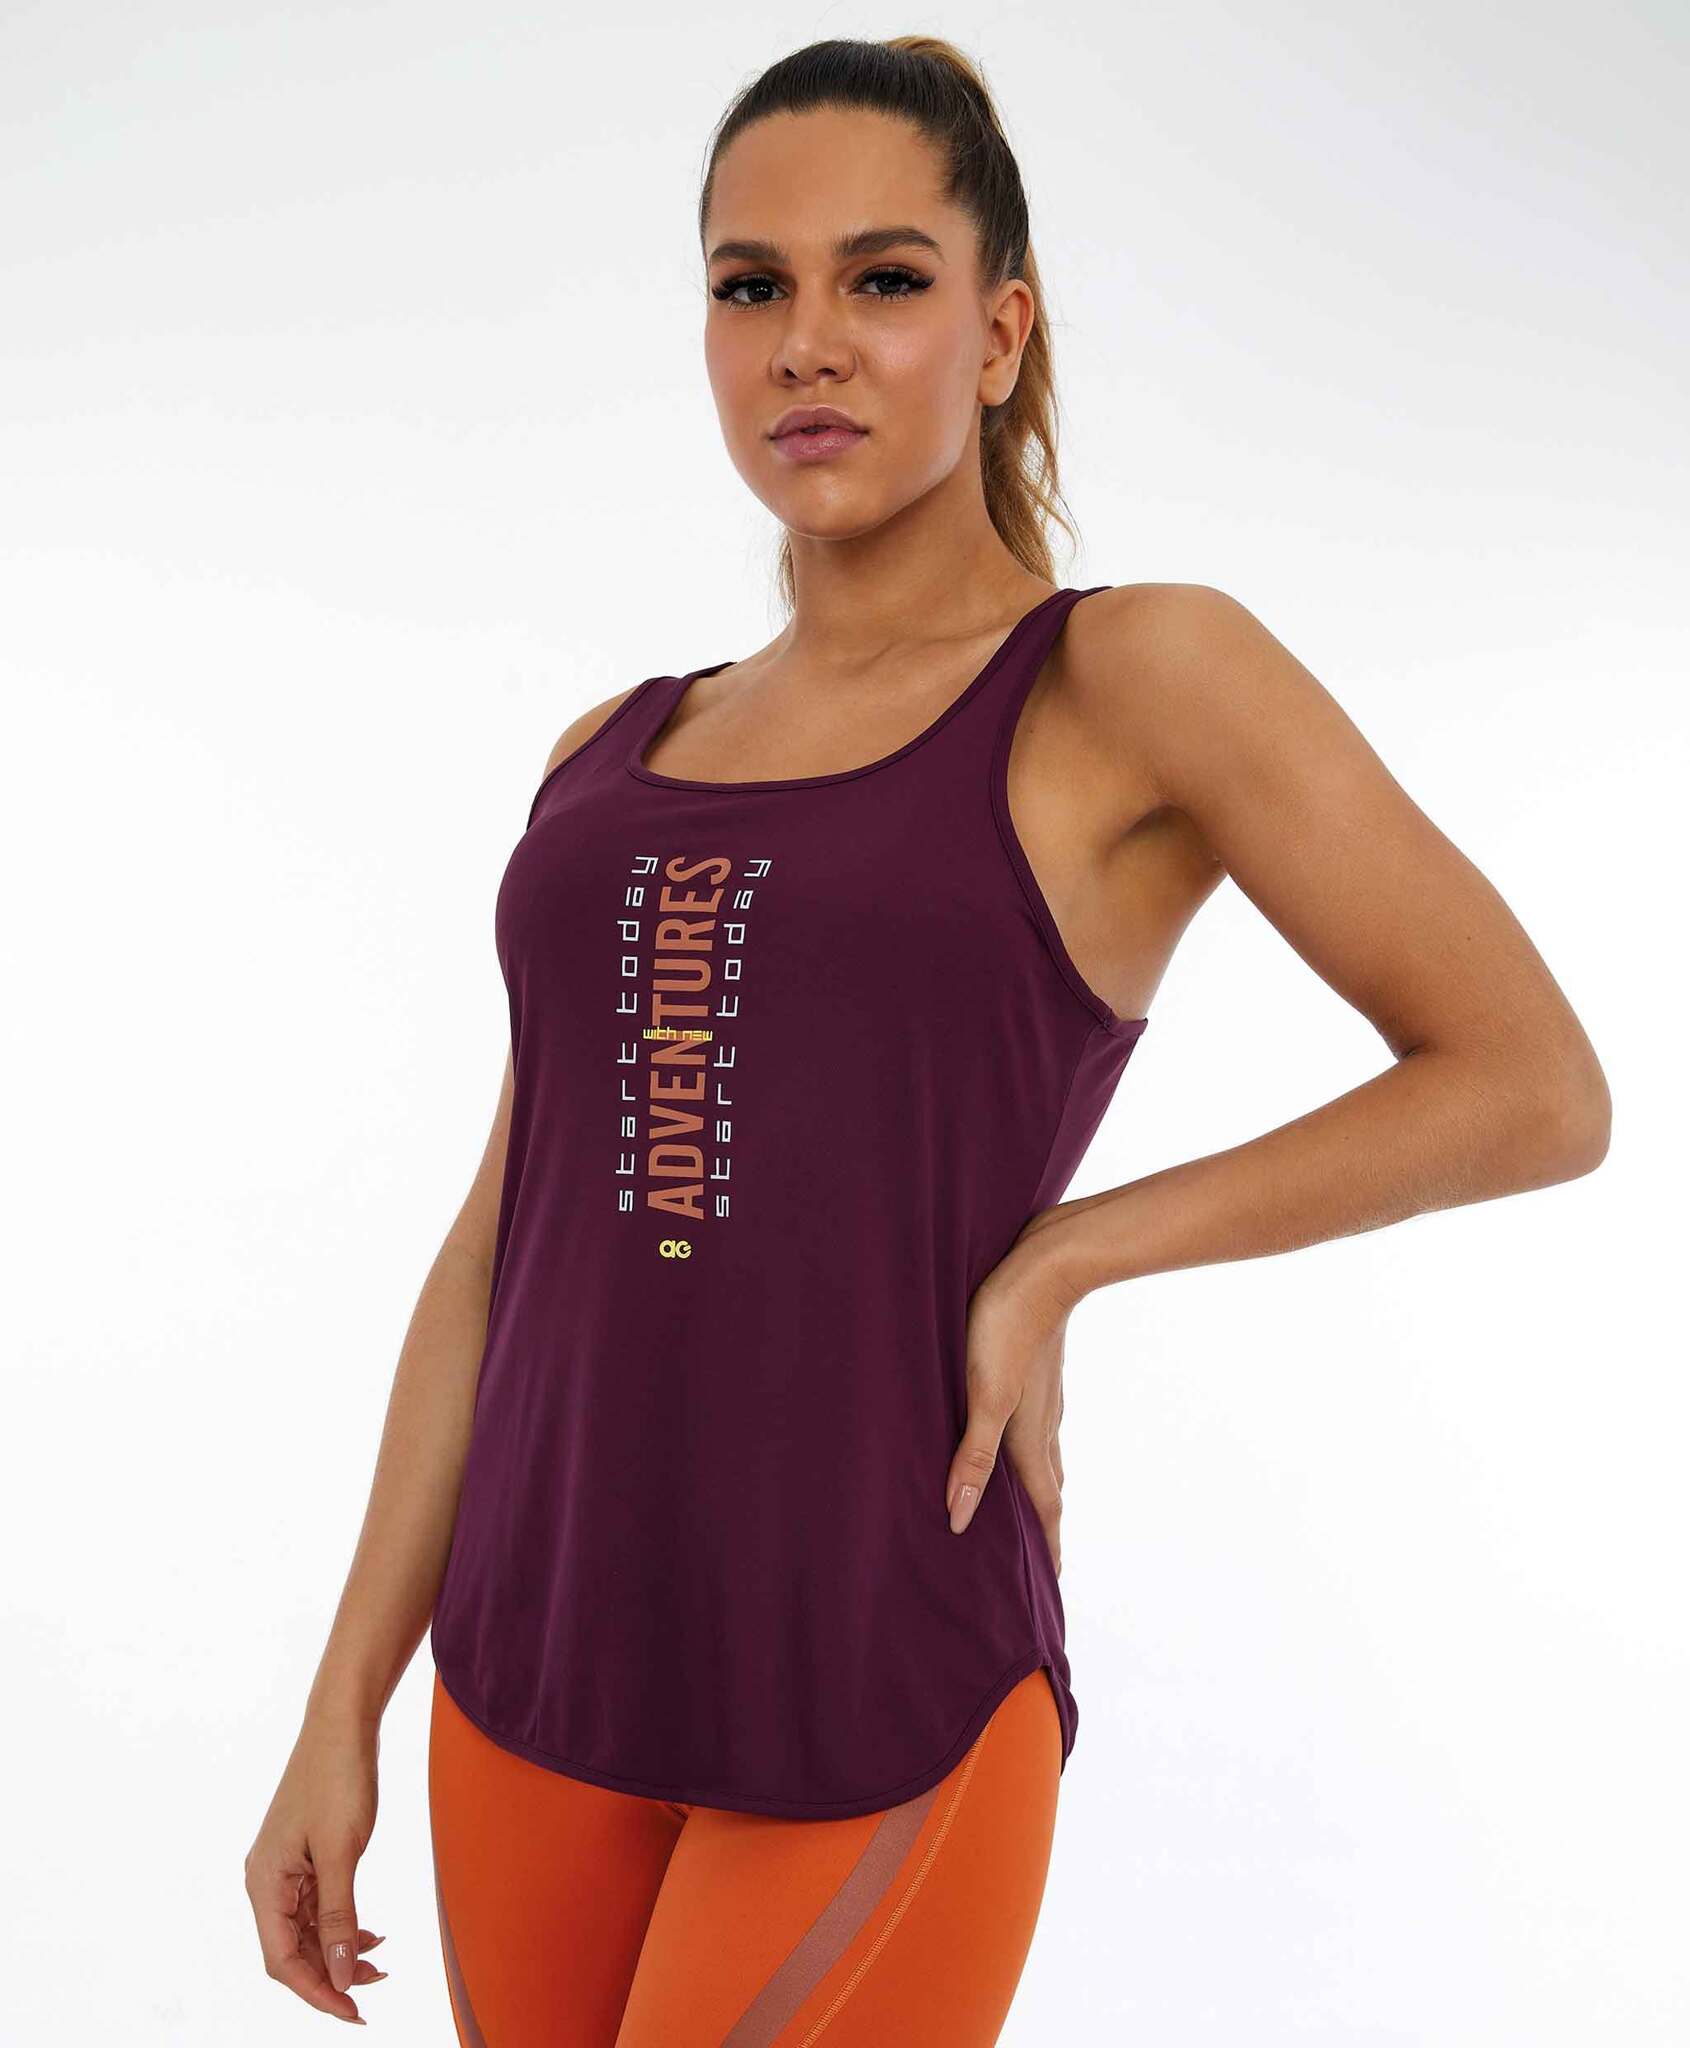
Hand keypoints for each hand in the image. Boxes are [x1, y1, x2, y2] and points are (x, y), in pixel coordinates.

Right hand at [245, 1711, 387, 2024]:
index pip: (283, 1960)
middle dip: (331, 1974)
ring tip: (380, 1962)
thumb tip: (338, 1974)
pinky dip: (342, 1923)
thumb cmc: (339, 1777)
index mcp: (264, 1883)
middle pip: (293, 1950)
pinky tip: (371, 1933)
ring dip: (339, 1950)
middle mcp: (266, 1880)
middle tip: (375, 1987)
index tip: (353, 2012)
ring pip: (308, 1930)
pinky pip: (317, 1905)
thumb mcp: (342, 1851)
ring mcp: (284, 1868)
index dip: (317, 1991)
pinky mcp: (304, 1856)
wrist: (342, 1721)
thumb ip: (338, 1914)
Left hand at [944, 1230, 1080, 1574]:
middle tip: (1043, 1555)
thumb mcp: (983, 1394)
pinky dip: (1030, 1446)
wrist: (1045, 1265)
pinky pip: (1038, 1422)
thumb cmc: (1007, 1328)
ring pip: (1044, 1452)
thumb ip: (972, 1455)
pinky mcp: (1037, 1367)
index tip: (1054, 1580)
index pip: (1044, 1505)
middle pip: (1048, 1484)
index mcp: (1030, 1436)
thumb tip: (960, 1517)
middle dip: (1045, 1522)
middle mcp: (1044, 1421)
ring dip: (1039, 1484)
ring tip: (1031, 1504)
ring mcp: (1045, 1393)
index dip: (1047, 1545)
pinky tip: (1017, 1431)